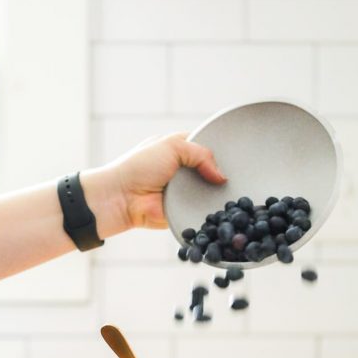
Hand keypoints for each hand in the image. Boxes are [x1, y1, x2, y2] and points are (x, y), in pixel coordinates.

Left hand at [104, 132, 227, 230]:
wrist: (122, 197)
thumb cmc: (139, 167)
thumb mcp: (172, 146)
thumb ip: (201, 153)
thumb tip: (221, 176)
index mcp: (179, 149)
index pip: (206, 146)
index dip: (220, 150)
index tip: (234, 156)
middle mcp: (183, 170)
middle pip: (212, 171)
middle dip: (220, 174)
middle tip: (236, 177)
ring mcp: (184, 191)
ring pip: (209, 192)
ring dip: (215, 194)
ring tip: (231, 194)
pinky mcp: (184, 210)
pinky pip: (201, 211)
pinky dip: (207, 210)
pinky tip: (219, 209)